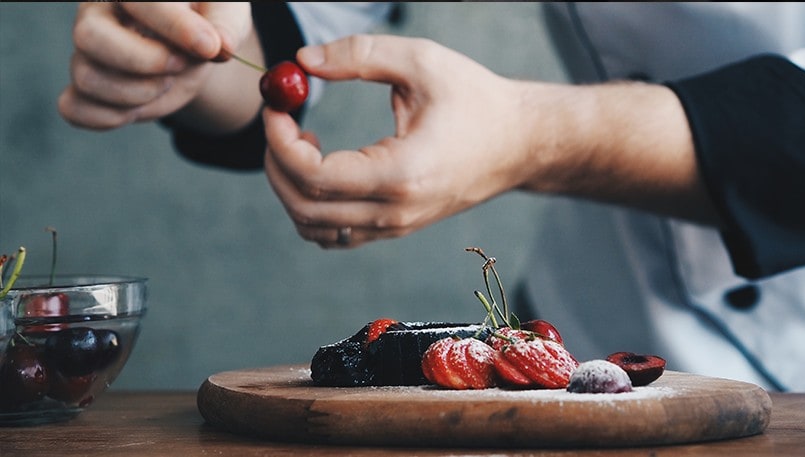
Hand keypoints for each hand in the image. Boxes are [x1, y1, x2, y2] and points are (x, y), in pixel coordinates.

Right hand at [58, 2, 257, 132]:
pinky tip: (139, 109)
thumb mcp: (226, 14)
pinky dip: (109, 118)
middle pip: (89, 37)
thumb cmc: (207, 21)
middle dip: (142, 61)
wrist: (196, 49)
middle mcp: (96, 15)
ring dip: (137, 93)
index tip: (210, 47)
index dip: (174, 26)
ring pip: (87, 78)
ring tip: (166, 82)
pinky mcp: (85, 88)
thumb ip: (225, 24)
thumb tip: (221, 46)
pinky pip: (74, 108)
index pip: (138, 1)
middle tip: (179, 65)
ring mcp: (86, 53)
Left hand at [263, 34, 717, 248]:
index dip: (280, 139)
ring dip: (291, 188)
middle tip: (280, 120)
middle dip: (276, 162)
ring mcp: (396, 226)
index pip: (313, 176)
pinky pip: (336, 234)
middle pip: (303, 208)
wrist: (522, 143)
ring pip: (314, 229)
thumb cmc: (478, 100)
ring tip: (305, 142)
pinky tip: (325, 165)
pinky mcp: (397, 228)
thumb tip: (302, 61)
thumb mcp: (422, 61)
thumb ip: (359, 55)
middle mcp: (395, 212)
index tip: (277, 104)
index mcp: (401, 175)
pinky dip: (312, 207)